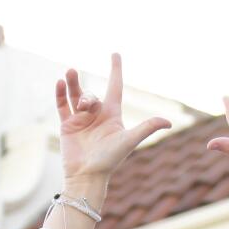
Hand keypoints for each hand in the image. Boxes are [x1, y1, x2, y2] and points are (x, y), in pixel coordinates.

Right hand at [56, 53, 171, 185]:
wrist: (87, 175)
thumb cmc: (110, 160)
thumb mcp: (129, 141)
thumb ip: (146, 128)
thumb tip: (169, 122)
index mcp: (112, 115)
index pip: (114, 86)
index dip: (115, 70)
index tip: (115, 54)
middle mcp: (96, 115)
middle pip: (92, 93)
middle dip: (88, 93)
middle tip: (85, 105)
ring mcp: (80, 120)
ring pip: (76, 94)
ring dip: (73, 83)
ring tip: (69, 74)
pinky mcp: (67, 126)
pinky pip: (62, 105)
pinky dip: (60, 93)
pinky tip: (59, 83)